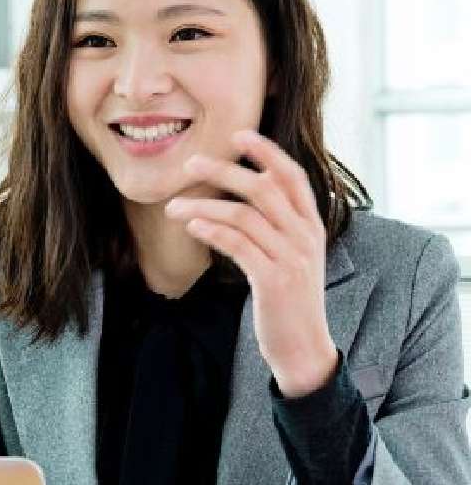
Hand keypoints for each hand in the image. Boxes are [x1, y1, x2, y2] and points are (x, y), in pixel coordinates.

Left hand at [165, 130, 336, 396]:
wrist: (303, 350)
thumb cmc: (290, 303)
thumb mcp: (292, 259)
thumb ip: (278, 228)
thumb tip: (247, 200)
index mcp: (311, 226)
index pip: (293, 177)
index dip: (267, 152)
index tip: (239, 134)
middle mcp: (305, 236)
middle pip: (263, 188)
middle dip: (224, 170)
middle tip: (190, 164)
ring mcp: (291, 258)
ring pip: (243, 215)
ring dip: (204, 206)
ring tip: (174, 208)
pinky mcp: (274, 280)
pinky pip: (238, 244)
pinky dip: (212, 231)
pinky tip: (192, 227)